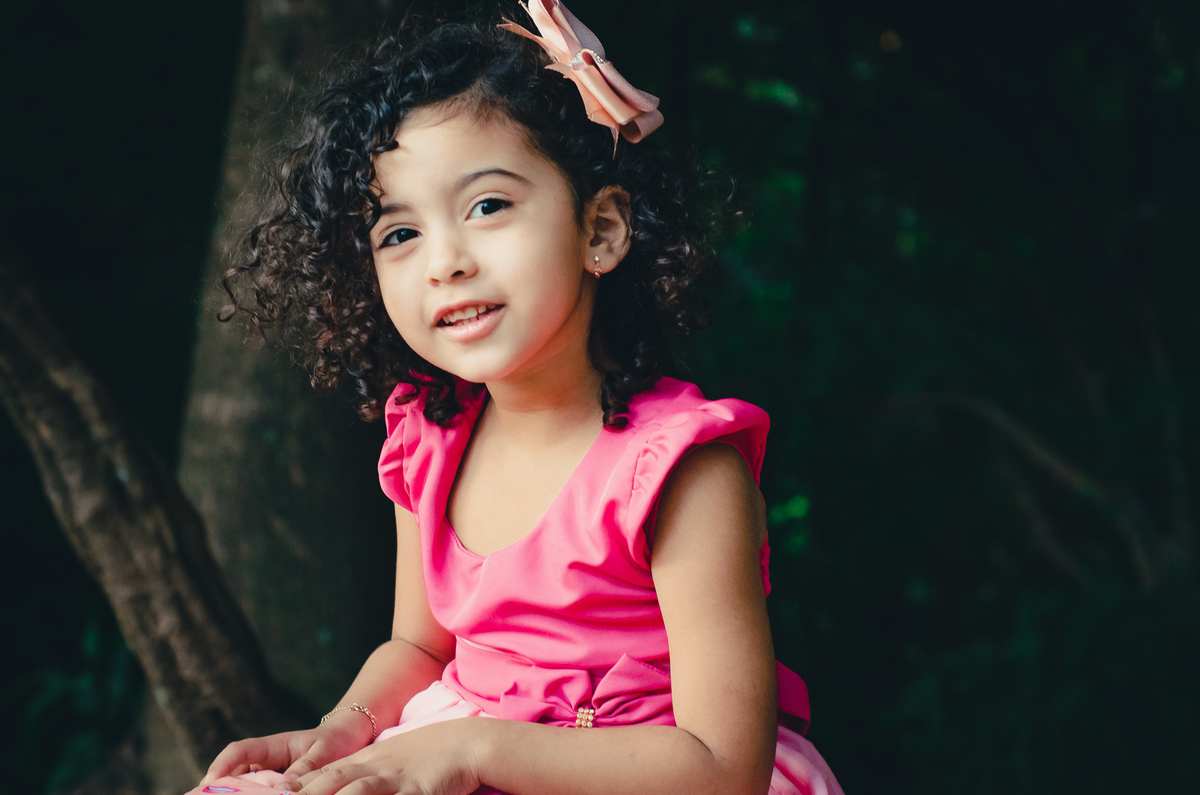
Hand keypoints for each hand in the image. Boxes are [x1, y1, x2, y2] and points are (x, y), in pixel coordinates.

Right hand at [202, 711, 374, 783]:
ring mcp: (267, 772)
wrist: (346, 738)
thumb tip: (286, 787)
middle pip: (231, 771)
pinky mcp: (274, 784)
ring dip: (230, 794)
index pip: (239, 750)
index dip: (222, 765)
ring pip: (240, 784)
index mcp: (273, 744)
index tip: (210, 782)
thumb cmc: (335, 741)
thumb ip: (306, 767)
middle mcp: (264, 758)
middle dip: (216, 787)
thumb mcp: (325, 752)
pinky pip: (256, 792)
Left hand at [279, 717, 484, 794]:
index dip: (290, 789)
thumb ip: (358, 778)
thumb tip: (329, 788)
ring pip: (354, 792)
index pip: (318, 777)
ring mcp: (394, 778)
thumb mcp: (387, 763)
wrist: (468, 743)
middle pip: (328, 783)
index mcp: (363, 762)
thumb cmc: (427, 758)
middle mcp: (373, 768)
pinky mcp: (417, 790)